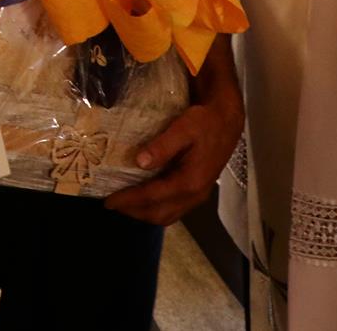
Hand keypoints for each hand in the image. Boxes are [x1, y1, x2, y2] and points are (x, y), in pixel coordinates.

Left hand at [103, 91, 244, 225]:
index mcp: (190, 181)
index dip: (129, 200)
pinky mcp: (198, 192)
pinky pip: (174, 209)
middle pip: (158, 213)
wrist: (227, 121)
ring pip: (167, 215)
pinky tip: (145, 198)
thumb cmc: (205, 122)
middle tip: (112, 204)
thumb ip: (163, 146)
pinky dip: (156, 208)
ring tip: (124, 203)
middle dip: (133, 211)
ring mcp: (198, 196)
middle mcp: (195, 194)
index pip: (152, 197)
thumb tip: (140, 162)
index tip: (108, 201)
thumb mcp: (183, 128)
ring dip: (144, 213)